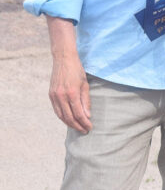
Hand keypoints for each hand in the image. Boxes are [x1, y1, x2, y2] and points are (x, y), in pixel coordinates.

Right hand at [46, 17, 91, 132]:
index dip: (84, 122)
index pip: (78, 113)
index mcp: (72, 93)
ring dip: (69, 123)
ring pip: (61, 116)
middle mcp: (61, 96)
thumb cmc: (77, 70)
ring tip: (78, 127)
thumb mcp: (85, 84)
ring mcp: (54, 96)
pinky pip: (56, 110)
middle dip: (77, 126)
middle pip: (69, 117)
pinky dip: (62, 117)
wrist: (63, 59)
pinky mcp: (50, 95)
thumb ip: (86, 101)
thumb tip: (87, 116)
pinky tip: (68, 120)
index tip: (90, 127)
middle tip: (85, 130)